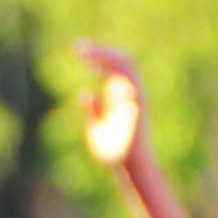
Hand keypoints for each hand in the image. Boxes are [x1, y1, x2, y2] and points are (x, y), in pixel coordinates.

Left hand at [76, 39, 150, 175]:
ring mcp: (135, 101)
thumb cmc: (113, 151)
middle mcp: (130, 94)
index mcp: (120, 95)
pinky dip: (121, 81)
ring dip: (108, 60)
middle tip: (79, 47)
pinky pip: (134, 92)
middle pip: (122, 62)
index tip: (80, 49)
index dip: (99, 55)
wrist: (128, 169)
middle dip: (102, 52)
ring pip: (129, 71)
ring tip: (88, 56)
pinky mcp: (138, 113)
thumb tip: (86, 94)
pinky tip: (105, 75)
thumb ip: (93, 110)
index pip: (113, 65)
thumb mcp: (96, 127)